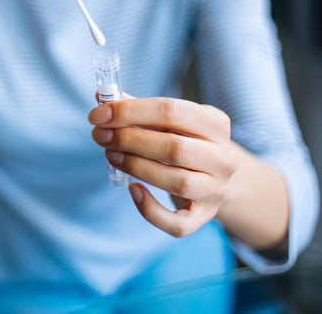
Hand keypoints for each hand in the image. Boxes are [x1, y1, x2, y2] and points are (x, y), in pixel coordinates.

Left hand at [89, 97, 238, 237]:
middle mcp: (223, 157)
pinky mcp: (204, 216)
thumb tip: (101, 98)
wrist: (216, 176)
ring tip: (110, 155)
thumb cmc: (184, 140)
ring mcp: (216, 189)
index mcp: (215, 122)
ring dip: (136, 167)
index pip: (171, 110)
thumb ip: (137, 108)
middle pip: (174, 147)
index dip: (130, 111)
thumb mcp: (170, 120)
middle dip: (129, 140)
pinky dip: (150, 209)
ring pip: (178, 182)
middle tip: (100, 136)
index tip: (98, 116)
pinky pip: (178, 223)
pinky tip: (132, 189)